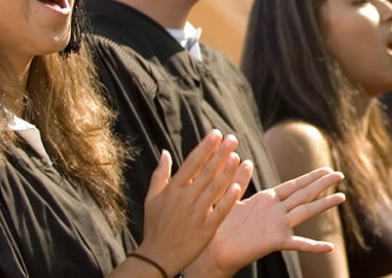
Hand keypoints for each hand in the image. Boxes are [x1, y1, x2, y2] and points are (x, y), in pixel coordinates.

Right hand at [138, 131, 248, 275]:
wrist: (158, 256)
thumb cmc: (155, 226)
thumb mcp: (152, 199)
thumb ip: (160, 174)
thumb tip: (165, 152)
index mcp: (172, 190)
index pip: (191, 163)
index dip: (205, 147)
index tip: (216, 134)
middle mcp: (184, 199)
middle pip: (205, 172)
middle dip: (220, 154)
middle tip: (232, 138)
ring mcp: (195, 214)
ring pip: (214, 189)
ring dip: (227, 172)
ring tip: (237, 156)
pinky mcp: (206, 229)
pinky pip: (220, 211)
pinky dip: (228, 199)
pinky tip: (239, 186)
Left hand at [187, 167, 346, 276]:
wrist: (213, 249)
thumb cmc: (219, 224)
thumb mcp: (230, 197)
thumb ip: (239, 180)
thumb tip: (245, 160)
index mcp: (267, 199)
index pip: (294, 185)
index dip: (311, 176)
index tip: (326, 168)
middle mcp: (277, 211)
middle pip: (304, 194)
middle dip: (322, 184)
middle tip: (340, 175)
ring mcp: (278, 226)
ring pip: (306, 212)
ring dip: (324, 205)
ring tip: (342, 197)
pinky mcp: (275, 242)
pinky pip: (298, 243)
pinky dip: (314, 246)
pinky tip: (329, 247)